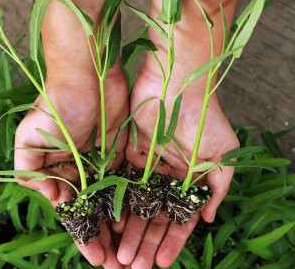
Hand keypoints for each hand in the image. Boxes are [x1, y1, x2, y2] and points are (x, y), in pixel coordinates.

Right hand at [14, 65, 127, 268]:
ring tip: (134, 253)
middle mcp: (82, 173)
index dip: (83, 236)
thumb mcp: (29, 137)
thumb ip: (30, 170)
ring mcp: (104, 164)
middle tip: (119, 266)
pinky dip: (133, 202)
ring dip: (121, 227)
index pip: (72, 213)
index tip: (96, 259)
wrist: (87, 76)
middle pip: (95, 213)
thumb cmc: (56, 104)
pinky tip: (143, 221)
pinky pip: (129, 182)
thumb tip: (54, 200)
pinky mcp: (122, 153)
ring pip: (114, 203)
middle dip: (105, 239)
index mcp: (59, 173)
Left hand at [114, 68, 238, 267]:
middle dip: (146, 241)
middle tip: (135, 267)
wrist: (177, 84)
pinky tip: (111, 225)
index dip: (172, 241)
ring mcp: (146, 165)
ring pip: (135, 204)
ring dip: (130, 230)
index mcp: (189, 178)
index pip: (179, 216)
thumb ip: (218, 187)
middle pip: (154, 215)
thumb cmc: (205, 118)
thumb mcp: (223, 154)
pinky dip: (116, 204)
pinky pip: (120, 183)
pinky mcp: (128, 153)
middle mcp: (166, 174)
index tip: (163, 263)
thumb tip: (208, 219)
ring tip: (121, 256)